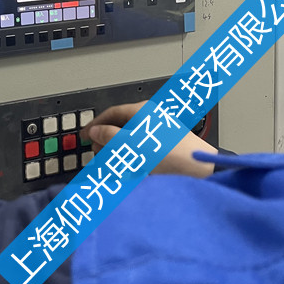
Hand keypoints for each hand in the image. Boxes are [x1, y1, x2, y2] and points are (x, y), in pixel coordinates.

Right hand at [80, 100, 217, 177]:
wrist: (199, 170)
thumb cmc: (165, 153)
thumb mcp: (129, 143)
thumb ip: (107, 136)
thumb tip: (93, 131)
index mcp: (142, 111)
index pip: (112, 113)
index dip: (95, 124)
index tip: (84, 135)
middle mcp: (151, 119)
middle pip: (121, 126)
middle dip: (106, 140)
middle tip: (97, 153)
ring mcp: (160, 133)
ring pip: (131, 140)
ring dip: (118, 152)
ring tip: (111, 166)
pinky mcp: (167, 148)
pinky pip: (142, 150)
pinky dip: (132, 159)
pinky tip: (129, 172)